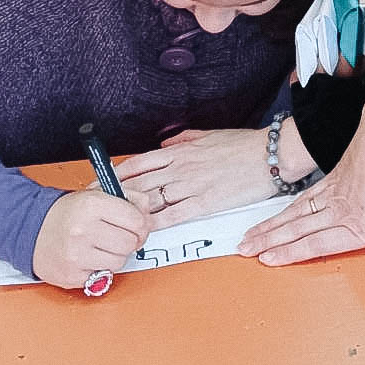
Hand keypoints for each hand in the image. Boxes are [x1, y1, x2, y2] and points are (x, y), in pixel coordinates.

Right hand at [31, 189, 150, 289]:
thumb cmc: (65, 213)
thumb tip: (147, 209)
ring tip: (102, 246)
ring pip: (119, 262)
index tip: (137, 226)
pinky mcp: (72, 275)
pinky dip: (100, 269)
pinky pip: (103, 276)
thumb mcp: (95, 194)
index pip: (137, 220)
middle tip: (120, 237)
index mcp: (91, 205)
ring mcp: (76, 255)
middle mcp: (83, 230)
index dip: (141, 224)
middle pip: (130, 243)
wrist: (29, 230)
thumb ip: (127, 197)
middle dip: (129, 241)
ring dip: (115, 256)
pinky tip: (90, 257)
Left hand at [115, 126, 298, 228]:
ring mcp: (191, 186)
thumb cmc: (244, 145)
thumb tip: (164, 145)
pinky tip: (142, 229)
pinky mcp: (205, 203)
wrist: (270, 155)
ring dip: (130, 210)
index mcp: (181, 151)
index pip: (139, 162)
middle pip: (138, 182)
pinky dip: (156, 222)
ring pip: (152, 198)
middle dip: (113, 194)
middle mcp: (181, 168)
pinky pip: (174, 214)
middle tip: (95, 204)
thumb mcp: (209, 135)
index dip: (116, 173)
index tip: (100, 181)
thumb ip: (183, 140)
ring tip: (112, 220)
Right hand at [237, 88, 364, 268]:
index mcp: (360, 225)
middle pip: (297, 231)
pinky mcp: (327, 182)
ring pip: (292, 216)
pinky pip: (299, 201)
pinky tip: (271, 220)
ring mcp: (330, 197)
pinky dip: (282, 212)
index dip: (291, 254)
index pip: (318, 244)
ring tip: (247, 240)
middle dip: (269, 244)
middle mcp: (340, 213)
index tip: (268, 260)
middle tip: (244, 251)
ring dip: (268, 229)